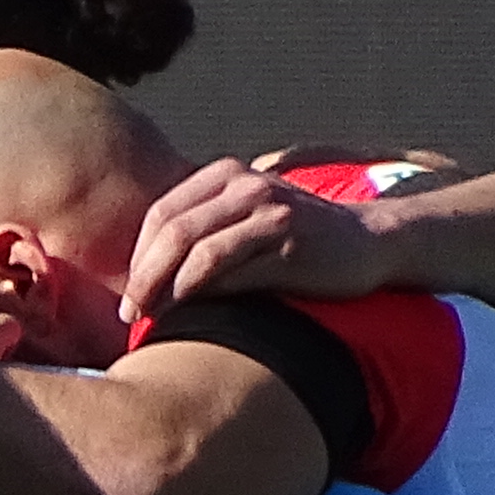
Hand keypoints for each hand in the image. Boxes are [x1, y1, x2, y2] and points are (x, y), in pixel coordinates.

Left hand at [121, 157, 390, 324]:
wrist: (368, 243)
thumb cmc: (295, 243)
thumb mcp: (246, 221)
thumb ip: (204, 231)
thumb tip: (145, 275)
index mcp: (228, 175)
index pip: (162, 214)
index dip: (136, 257)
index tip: (126, 294)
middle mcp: (247, 185)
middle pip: (172, 231)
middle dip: (142, 277)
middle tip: (128, 314)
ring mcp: (270, 212)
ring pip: (196, 250)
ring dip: (164, 290)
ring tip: (148, 319)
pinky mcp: (289, 244)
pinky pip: (230, 271)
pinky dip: (199, 296)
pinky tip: (186, 316)